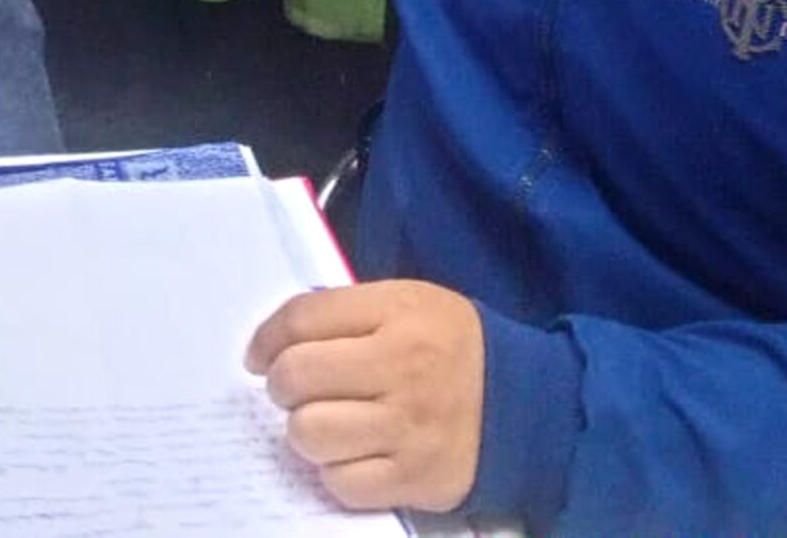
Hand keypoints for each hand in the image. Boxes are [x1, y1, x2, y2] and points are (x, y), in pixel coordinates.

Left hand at [244, 280, 486, 514]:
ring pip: (309, 433)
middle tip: (296, 390)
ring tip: (326, 422)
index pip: (302, 319)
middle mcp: (401, 368)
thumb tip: (274, 341)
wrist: (527, 404)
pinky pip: (340, 483)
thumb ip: (345, 311)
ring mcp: (408, 428)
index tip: (259, 356)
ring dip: (305, 430)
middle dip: (282, 385)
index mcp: (397, 313)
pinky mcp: (416, 478)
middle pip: (296, 377)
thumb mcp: (407, 302)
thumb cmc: (451, 346)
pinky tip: (352, 454)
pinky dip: (335, 471)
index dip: (266, 338)